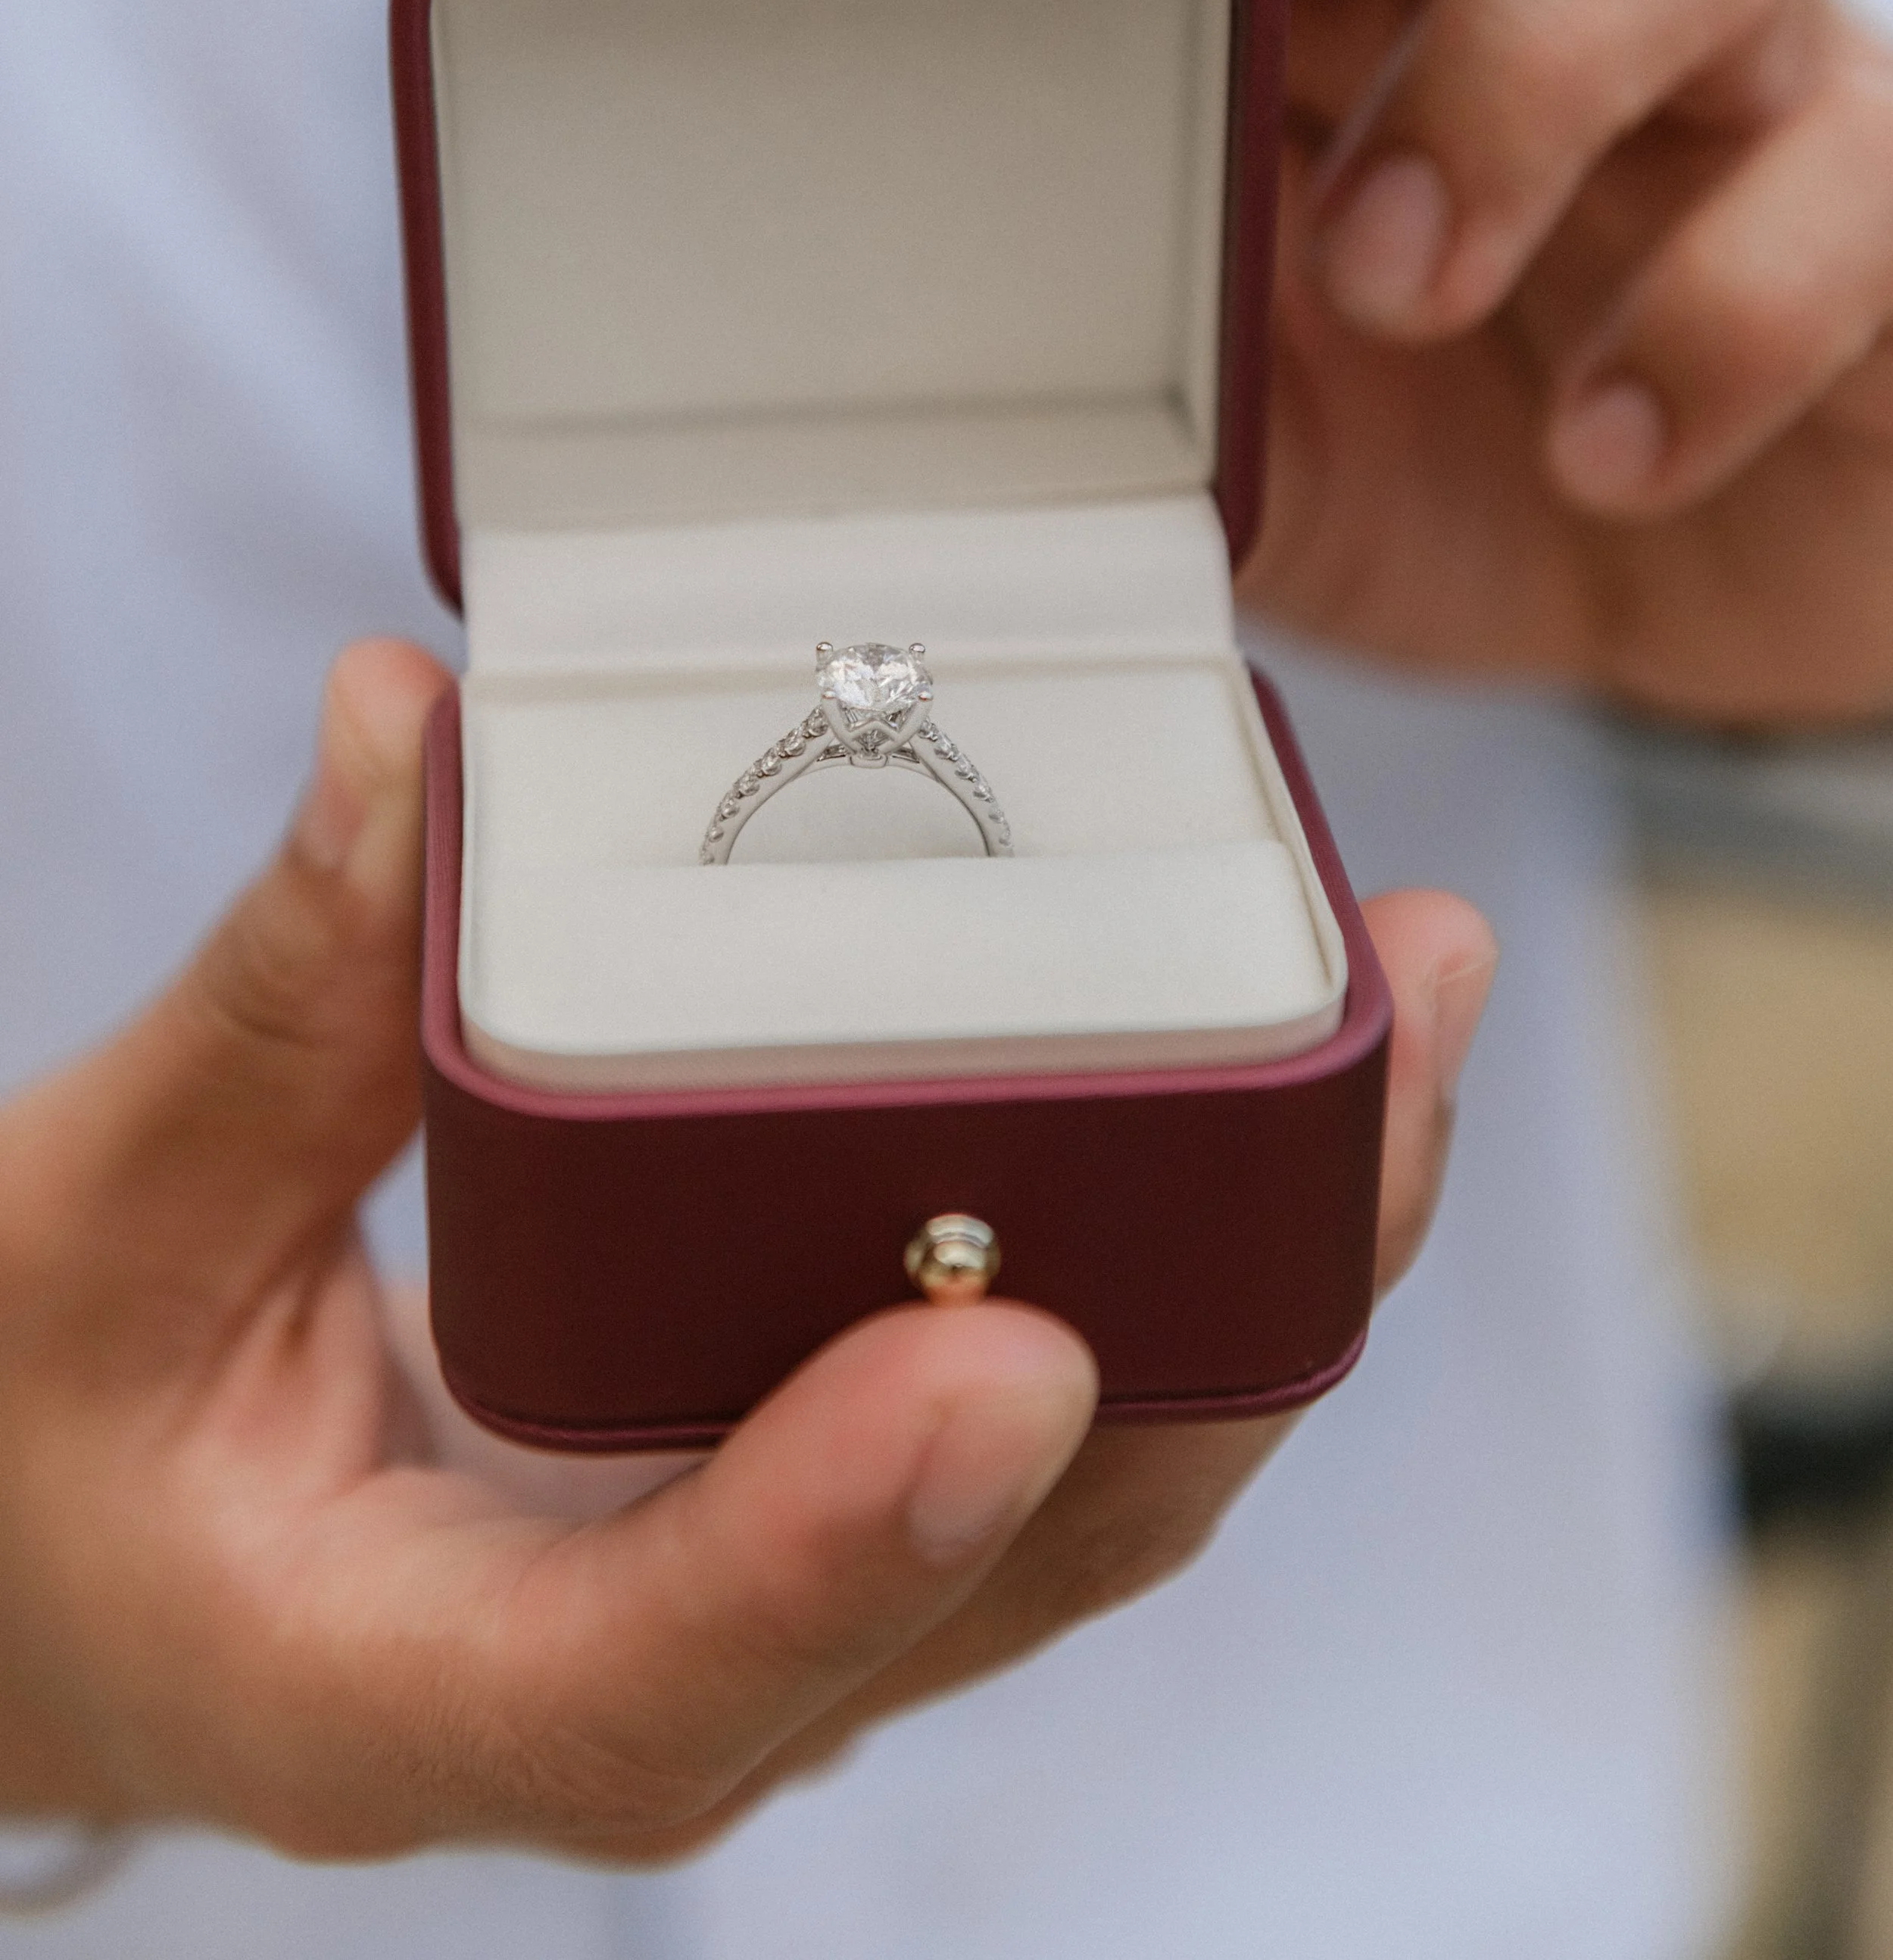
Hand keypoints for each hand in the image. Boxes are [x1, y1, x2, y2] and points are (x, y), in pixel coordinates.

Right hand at [0, 641, 1490, 1860]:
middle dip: (1221, 1329)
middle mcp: (653, 1675)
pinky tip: (1273, 1072)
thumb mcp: (96, 1228)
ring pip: (1080, 1498)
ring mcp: (768, 1600)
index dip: (846, 1530)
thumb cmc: (49, 1432)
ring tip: (1397, 1012)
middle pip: (997, 1569)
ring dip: (1265, 1270)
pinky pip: (1052, 1416)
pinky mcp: (815, 1498)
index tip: (1006, 1353)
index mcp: (416, 1678)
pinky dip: (1183, 1248)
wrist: (76, 1559)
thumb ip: (268, 1005)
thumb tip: (405, 742)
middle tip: (1379, 1053)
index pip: (670, 1668)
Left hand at [1027, 0, 1892, 723]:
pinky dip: (1724, 306)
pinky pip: (1860, 175)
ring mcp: (1738, 58)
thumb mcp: (1220, 406)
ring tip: (1389, 275)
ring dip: (1528, 54)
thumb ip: (1105, 337)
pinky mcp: (1883, 215)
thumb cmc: (1408, 454)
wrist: (1652, 602)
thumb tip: (901, 347)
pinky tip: (1600, 449)